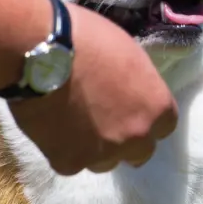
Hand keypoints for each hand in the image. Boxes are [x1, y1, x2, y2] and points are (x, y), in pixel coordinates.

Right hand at [9, 5, 178, 174]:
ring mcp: (103, 153)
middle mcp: (137, 136)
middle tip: (103, 124)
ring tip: (72, 125)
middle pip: (140, 152)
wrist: (38, 51)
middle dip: (125, 141)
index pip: (164, 126)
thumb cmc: (87, 39)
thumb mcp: (130, 55)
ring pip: (105, 162)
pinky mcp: (69, 162)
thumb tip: (133, 90)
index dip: (146, 119)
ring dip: (94, 149)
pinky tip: (51, 130)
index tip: (131, 112)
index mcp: (157, 107)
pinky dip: (62, 151)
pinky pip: (70, 163)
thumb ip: (138, 84)